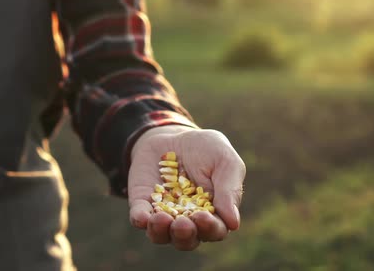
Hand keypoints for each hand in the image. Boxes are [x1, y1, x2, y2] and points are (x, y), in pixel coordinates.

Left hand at [128, 125, 245, 250]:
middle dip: (184, 235)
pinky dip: (140, 220)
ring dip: (160, 231)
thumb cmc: (206, 150)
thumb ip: (230, 190)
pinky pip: (139, 218)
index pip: (214, 230)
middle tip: (182, 223)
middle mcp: (188, 221)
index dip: (210, 228)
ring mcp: (163, 214)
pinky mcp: (142, 204)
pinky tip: (142, 217)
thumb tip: (233, 224)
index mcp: (213, 214)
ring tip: (161, 219)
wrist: (173, 135)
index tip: (203, 217)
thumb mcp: (224, 161)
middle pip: (187, 239)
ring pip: (161, 235)